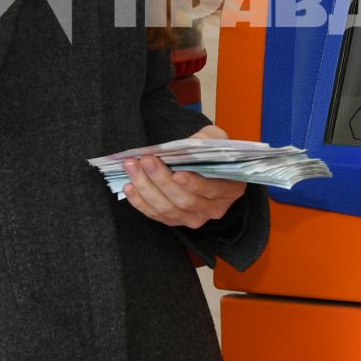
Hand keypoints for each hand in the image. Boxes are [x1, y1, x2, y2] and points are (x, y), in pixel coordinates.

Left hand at [121, 124, 247, 229]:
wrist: (206, 165)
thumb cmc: (213, 152)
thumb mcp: (217, 139)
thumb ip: (207, 139)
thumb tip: (190, 144)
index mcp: (230, 188)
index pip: (211, 189)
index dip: (193, 183)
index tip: (176, 173)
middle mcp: (214, 208)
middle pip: (184, 201)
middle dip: (161, 180)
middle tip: (146, 160)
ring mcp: (195, 218)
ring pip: (167, 209)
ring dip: (146, 189)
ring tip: (132, 168)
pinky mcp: (177, 221)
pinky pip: (156, 216)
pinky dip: (141, 202)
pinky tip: (130, 186)